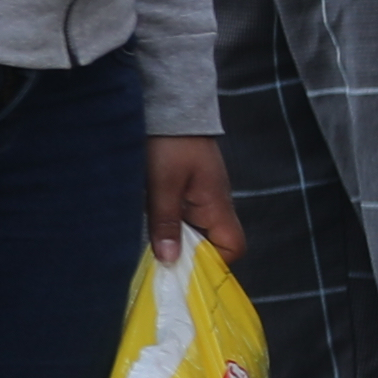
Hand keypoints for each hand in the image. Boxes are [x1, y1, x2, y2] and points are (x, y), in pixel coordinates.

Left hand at [146, 134, 246, 266]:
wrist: (167, 107)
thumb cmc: (169, 143)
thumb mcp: (163, 183)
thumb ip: (166, 221)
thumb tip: (169, 261)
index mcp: (217, 205)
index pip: (232, 246)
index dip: (212, 263)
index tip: (183, 269)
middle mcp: (213, 205)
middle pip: (209, 244)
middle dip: (185, 256)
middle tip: (156, 264)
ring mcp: (198, 198)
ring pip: (191, 232)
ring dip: (172, 241)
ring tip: (147, 251)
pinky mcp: (182, 190)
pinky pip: (179, 218)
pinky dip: (165, 226)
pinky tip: (144, 230)